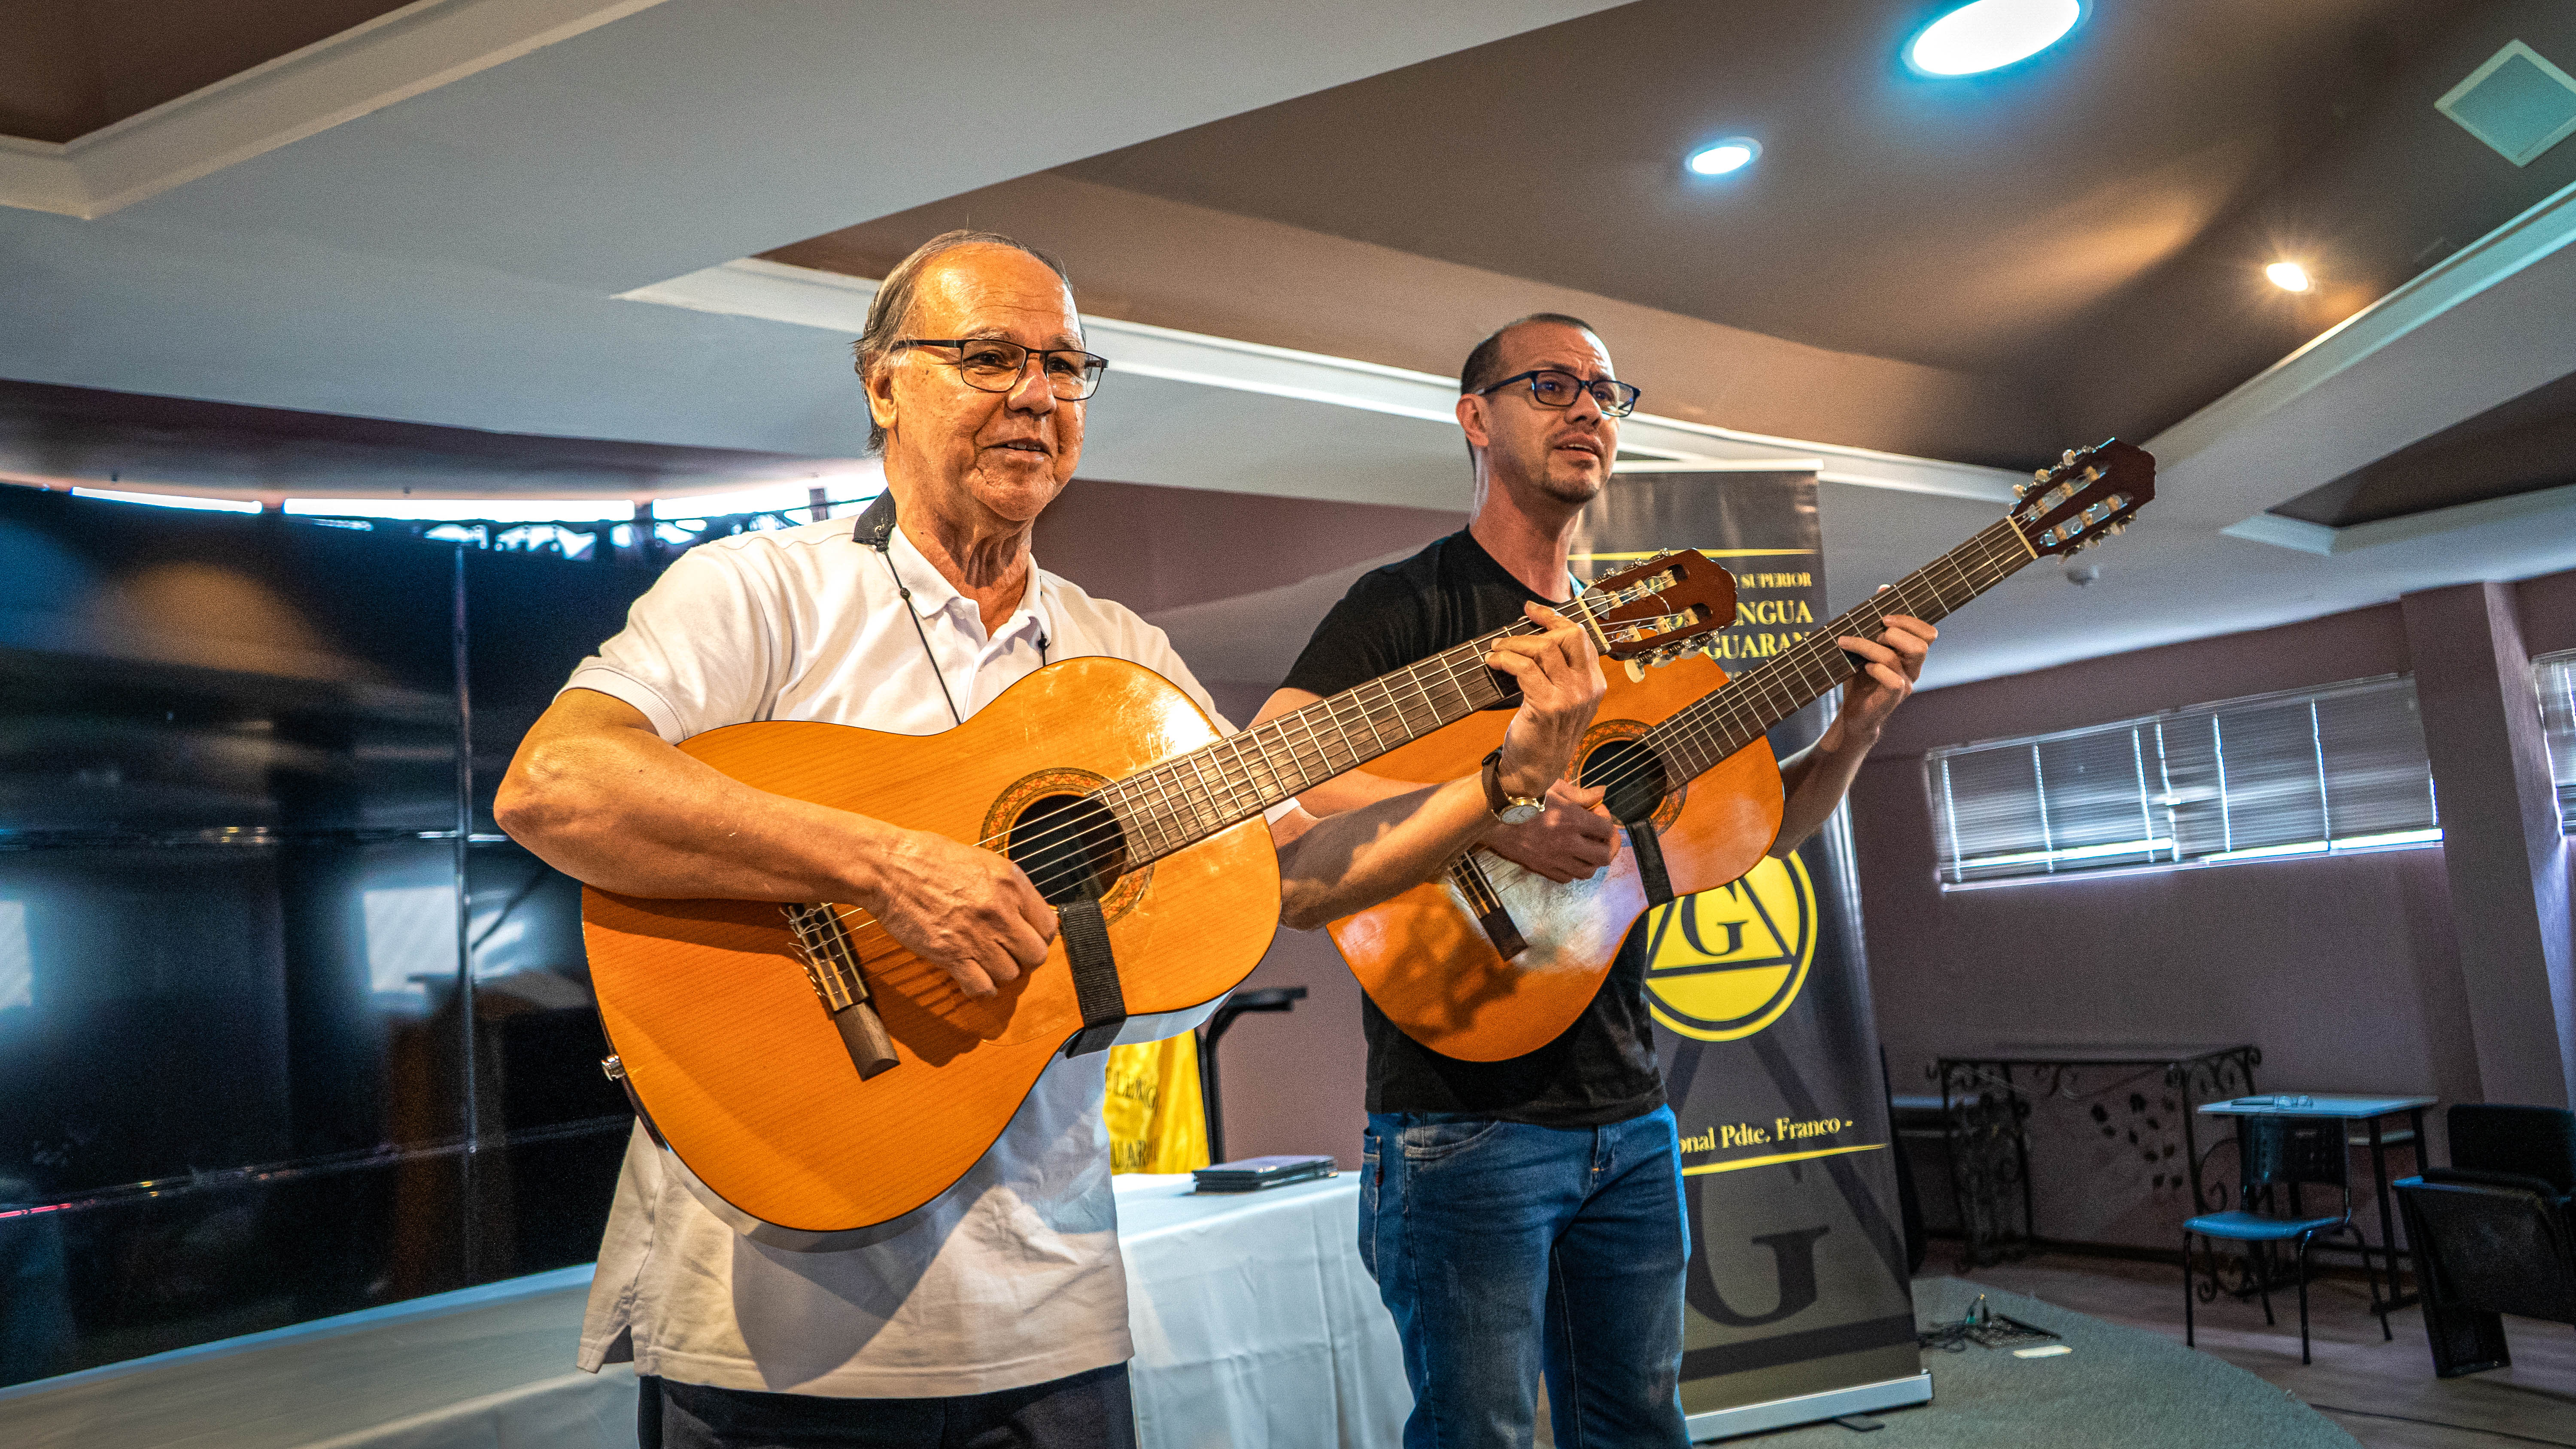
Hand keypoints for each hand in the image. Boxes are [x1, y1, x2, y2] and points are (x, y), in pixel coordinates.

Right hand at [861, 826, 1057, 997]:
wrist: (889, 868)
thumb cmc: (928, 858)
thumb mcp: (982, 860)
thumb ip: (1008, 888)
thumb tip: (1025, 911)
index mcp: (1011, 883)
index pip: (1049, 926)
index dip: (1039, 936)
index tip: (1027, 937)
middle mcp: (1000, 910)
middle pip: (1036, 955)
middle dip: (1024, 958)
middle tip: (1009, 953)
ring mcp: (977, 935)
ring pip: (1011, 974)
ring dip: (1000, 972)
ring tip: (987, 963)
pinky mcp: (952, 955)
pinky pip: (982, 986)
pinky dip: (980, 988)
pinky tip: (973, 978)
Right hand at [1484, 780, 1617, 882]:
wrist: (1492, 815)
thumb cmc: (1522, 796)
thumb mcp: (1552, 787)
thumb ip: (1581, 793)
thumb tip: (1602, 792)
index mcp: (1572, 819)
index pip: (1607, 829)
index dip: (1608, 822)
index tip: (1598, 814)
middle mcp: (1566, 842)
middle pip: (1603, 856)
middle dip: (1607, 847)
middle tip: (1601, 837)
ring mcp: (1554, 858)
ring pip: (1587, 871)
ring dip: (1592, 860)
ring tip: (1586, 848)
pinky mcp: (1542, 867)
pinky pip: (1567, 877)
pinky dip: (1573, 869)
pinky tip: (1568, 857)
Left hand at [1487, 601, 1606, 798]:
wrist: (1534, 771)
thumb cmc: (1542, 733)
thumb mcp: (1562, 701)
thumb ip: (1561, 673)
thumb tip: (1538, 636)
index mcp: (1595, 683)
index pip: (1581, 638)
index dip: (1555, 619)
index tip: (1532, 610)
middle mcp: (1588, 688)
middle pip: (1569, 636)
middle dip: (1538, 628)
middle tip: (1510, 634)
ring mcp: (1571, 698)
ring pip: (1544, 649)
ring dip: (1514, 644)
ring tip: (1496, 650)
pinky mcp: (1548, 706)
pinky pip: (1525, 668)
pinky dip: (1506, 660)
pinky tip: (1494, 662)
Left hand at [1833, 593, 1934, 744]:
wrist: (1854, 714)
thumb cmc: (1861, 679)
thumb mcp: (1866, 646)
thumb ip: (1876, 621)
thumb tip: (1884, 588)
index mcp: (1910, 654)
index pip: (1928, 633)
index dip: (1909, 620)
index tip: (1883, 616)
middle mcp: (1913, 668)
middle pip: (1923, 644)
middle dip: (1897, 631)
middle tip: (1875, 630)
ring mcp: (1905, 684)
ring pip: (1898, 657)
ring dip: (1871, 646)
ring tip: (1851, 644)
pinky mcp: (1892, 698)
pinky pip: (1893, 679)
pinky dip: (1876, 669)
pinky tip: (1864, 668)